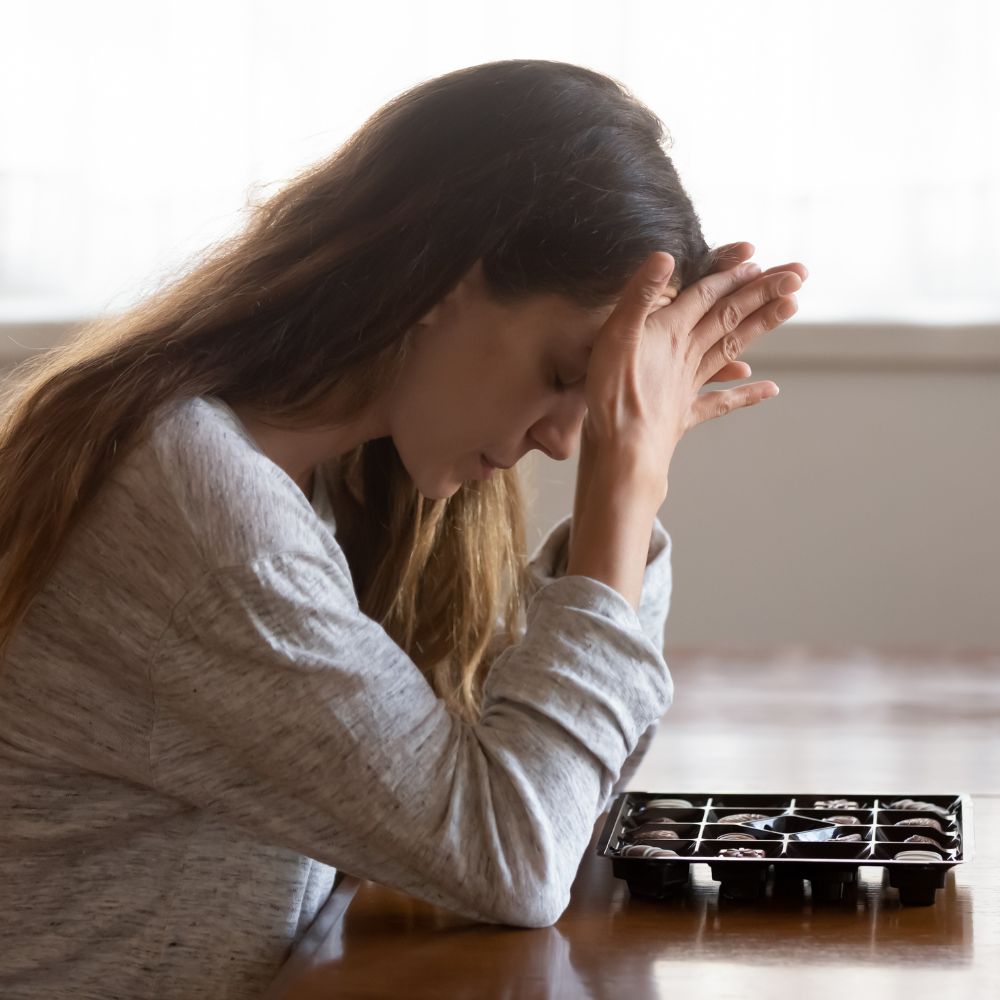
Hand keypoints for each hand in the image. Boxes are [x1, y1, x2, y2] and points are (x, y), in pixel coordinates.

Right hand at [578, 243, 806, 504]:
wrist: (622, 450)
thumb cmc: (612, 393)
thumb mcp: (615, 335)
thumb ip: (639, 295)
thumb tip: (665, 255)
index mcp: (670, 332)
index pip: (708, 295)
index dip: (732, 276)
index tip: (760, 260)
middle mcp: (687, 355)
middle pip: (730, 316)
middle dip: (763, 292)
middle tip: (798, 274)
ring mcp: (690, 385)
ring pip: (733, 348)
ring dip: (761, 326)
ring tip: (792, 308)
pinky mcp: (685, 414)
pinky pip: (722, 402)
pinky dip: (747, 394)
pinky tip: (772, 389)